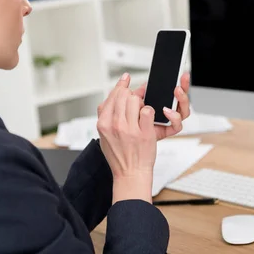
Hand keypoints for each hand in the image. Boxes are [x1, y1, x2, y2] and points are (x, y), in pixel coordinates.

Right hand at [97, 74, 157, 203]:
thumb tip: (112, 96)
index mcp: (103, 124)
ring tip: (141, 114)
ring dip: (141, 104)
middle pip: (125, 95)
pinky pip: (148, 111)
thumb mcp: (103, 136)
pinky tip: (147, 121)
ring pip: (136, 101)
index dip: (121, 86)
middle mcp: (115, 125)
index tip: (126, 79)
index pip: (112, 96)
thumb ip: (105, 115)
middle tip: (137, 101)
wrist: (130, 174)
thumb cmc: (118, 156)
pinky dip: (150, 113)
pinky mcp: (145, 133)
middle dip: (133, 95)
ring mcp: (130, 129)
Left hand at [132, 72, 191, 140]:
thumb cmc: (132, 127)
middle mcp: (167, 111)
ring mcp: (169, 121)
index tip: (182, 73)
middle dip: (184, 87)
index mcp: (161, 102)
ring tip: (177, 91)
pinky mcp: (168, 131)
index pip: (175, 91)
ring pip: (184, 110)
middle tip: (181, 80)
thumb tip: (138, 82)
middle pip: (182, 98)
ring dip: (182, 99)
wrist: (130, 148)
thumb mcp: (131, 106)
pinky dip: (174, 117)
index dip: (181, 82)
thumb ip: (136, 93)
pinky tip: (167, 111)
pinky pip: (177, 125)